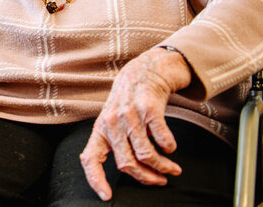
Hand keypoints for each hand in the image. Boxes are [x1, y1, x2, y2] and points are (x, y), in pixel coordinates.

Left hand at [80, 48, 192, 200]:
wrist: (145, 69)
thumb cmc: (130, 100)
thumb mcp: (114, 120)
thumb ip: (116, 143)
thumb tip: (129, 171)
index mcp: (100, 129)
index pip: (90, 159)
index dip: (96, 180)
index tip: (107, 196)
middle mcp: (111, 123)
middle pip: (126, 164)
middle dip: (146, 178)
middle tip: (160, 181)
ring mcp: (129, 115)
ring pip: (146, 155)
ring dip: (163, 166)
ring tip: (173, 168)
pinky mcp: (148, 108)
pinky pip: (161, 139)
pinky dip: (169, 147)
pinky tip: (172, 147)